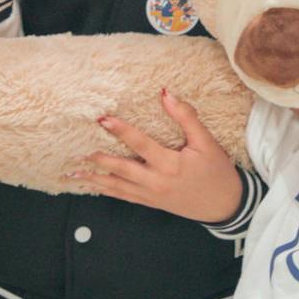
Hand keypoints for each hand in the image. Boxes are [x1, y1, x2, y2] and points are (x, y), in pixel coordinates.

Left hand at [74, 90, 244, 222]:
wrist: (225, 205)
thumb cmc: (217, 171)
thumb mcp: (206, 142)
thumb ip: (186, 117)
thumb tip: (167, 94)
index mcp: (170, 164)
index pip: (140, 144)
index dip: (121, 130)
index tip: (103, 119)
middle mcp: (156, 181)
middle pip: (121, 168)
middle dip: (98, 159)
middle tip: (77, 150)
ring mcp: (151, 195)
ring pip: (117, 186)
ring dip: (94, 179)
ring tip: (73, 172)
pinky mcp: (151, 202)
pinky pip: (123, 196)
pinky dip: (106, 191)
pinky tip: (93, 185)